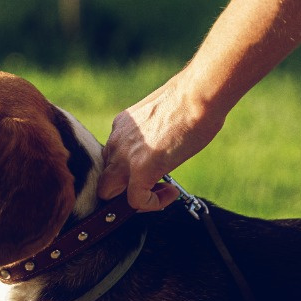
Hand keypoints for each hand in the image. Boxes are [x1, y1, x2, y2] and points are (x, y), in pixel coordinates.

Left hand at [97, 70, 224, 210]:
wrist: (197, 95)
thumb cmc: (190, 102)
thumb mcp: (158, 119)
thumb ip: (150, 136)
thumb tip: (159, 150)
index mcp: (121, 128)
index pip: (111, 159)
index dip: (127, 173)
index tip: (150, 173)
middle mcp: (116, 142)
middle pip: (102, 179)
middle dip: (120, 191)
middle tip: (148, 189)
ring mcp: (124, 155)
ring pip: (110, 192)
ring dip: (133, 197)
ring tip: (162, 190)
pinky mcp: (140, 169)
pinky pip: (135, 200)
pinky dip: (151, 204)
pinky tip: (170, 193)